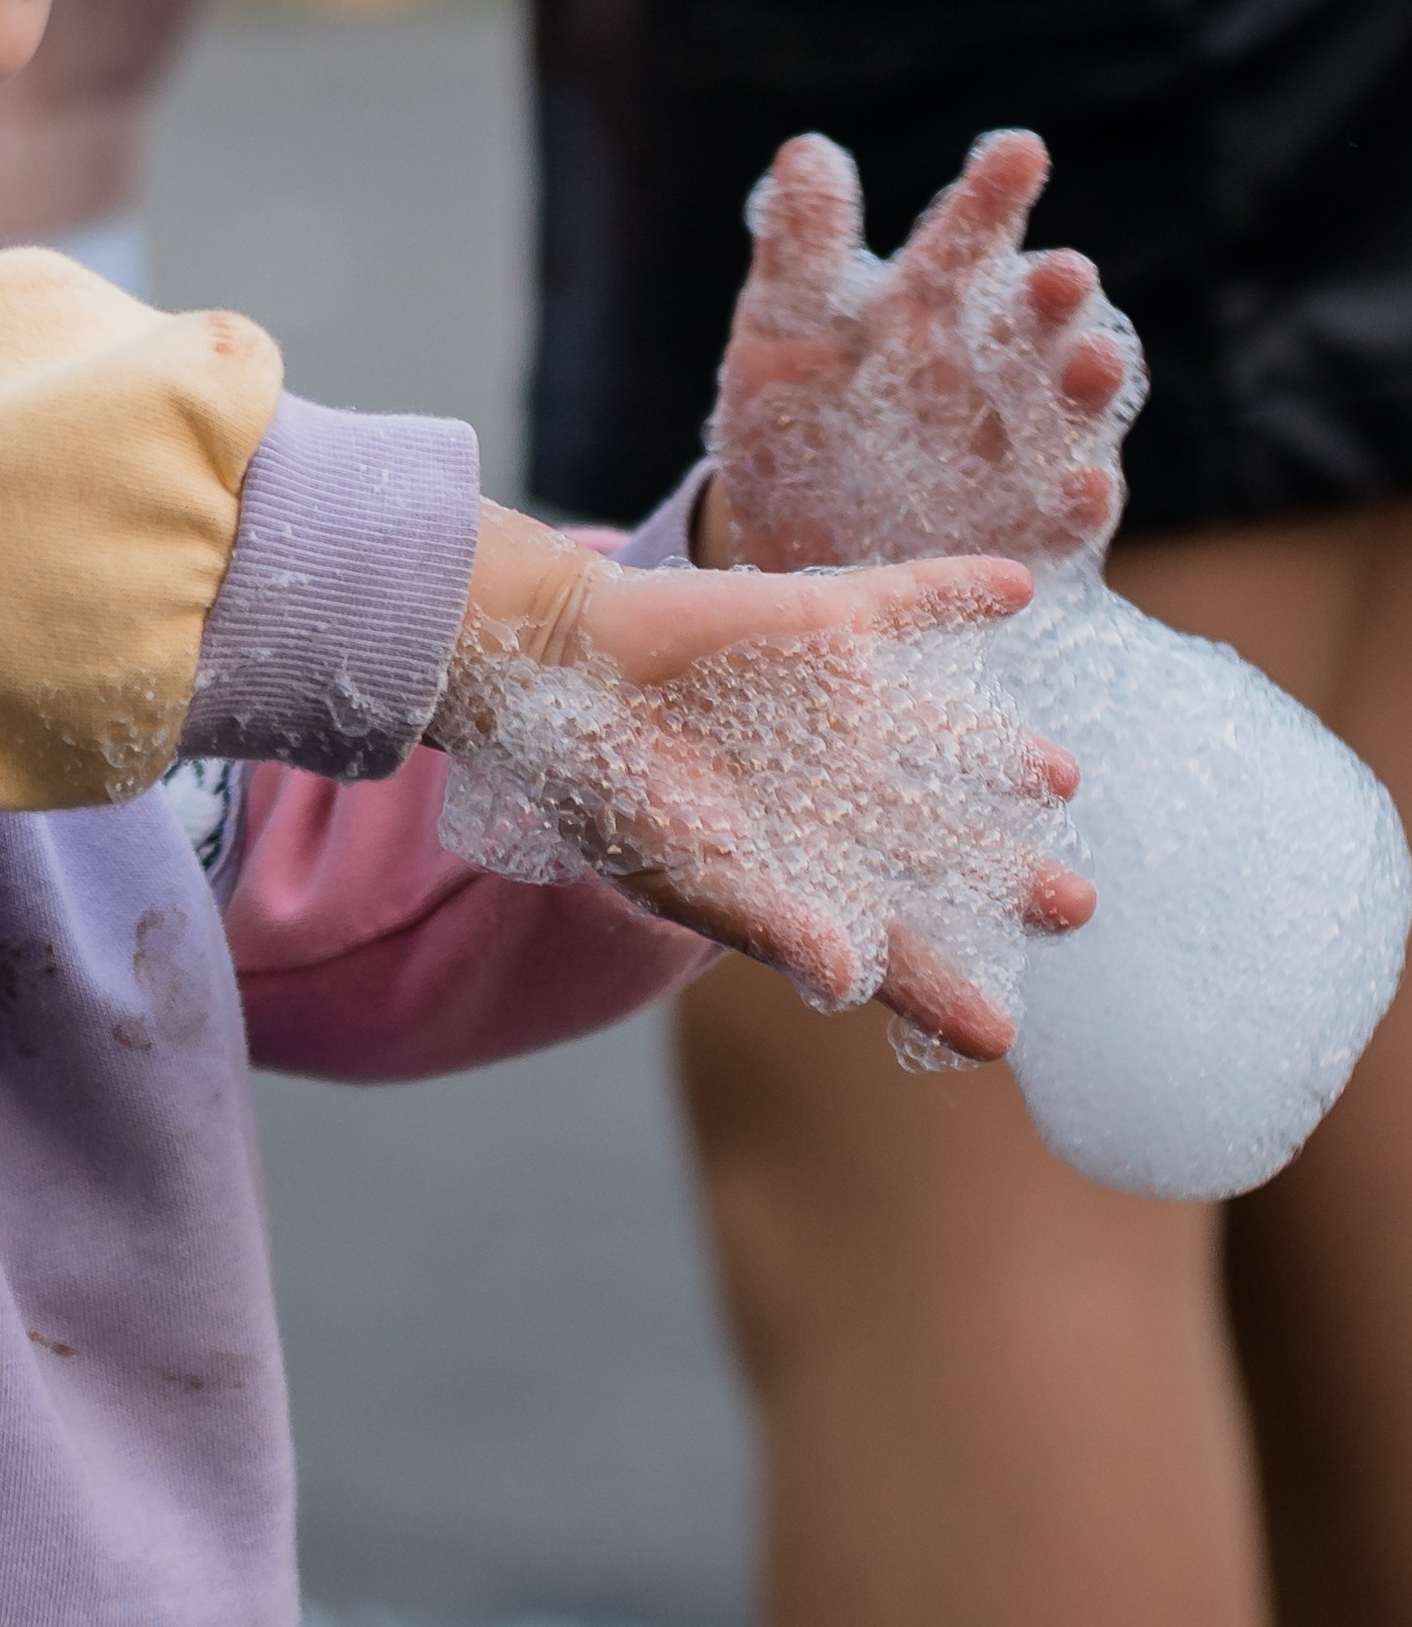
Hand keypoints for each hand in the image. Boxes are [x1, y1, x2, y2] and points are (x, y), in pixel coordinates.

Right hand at [447, 504, 1087, 1062]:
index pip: (884, 937)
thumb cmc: (600, 782)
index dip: (940, 988)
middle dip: (1004, 877)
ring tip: (1062, 777)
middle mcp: (826, 790)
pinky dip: (960, 593)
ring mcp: (832, 706)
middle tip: (1076, 906)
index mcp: (793, 863)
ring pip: (939, 738)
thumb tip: (847, 976)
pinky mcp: (821, 624)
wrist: (550, 666)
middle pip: (935, 845)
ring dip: (997, 753)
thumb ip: (765, 917)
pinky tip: (1019, 589)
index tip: (999, 1038)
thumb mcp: (674, 865)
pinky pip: (906, 603)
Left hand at [706, 130, 1141, 572]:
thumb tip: (808, 149)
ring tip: (1097, 361)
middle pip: (1039, 316)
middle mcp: (994, 363)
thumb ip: (800, 245)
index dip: (995, 193)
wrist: (784, 535)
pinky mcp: (1025, 526)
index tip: (1018, 151)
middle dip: (1056, 294)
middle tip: (1063, 271)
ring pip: (1072, 406)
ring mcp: (1019, 445)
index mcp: (936, 301)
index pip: (971, 234)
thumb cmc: (798, 413)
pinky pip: (1063, 515)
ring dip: (1090, 383)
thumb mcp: (784, 327)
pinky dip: (1079, 501)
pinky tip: (1082, 487)